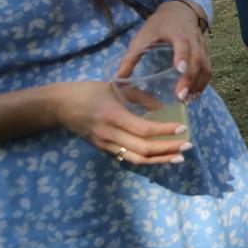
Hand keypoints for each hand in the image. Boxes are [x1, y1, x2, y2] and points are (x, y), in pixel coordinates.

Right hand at [49, 81, 189, 164]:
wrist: (59, 105)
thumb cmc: (89, 91)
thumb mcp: (117, 88)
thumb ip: (141, 98)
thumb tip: (163, 109)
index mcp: (113, 115)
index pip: (144, 129)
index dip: (165, 131)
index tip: (184, 128)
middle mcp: (109, 133)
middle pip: (143, 149)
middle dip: (168, 149)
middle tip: (188, 145)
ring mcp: (105, 144)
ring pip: (136, 159)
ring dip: (160, 160)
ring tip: (179, 157)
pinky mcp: (103, 149)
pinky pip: (127, 158)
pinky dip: (146, 159)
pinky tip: (161, 157)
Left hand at [115, 0, 211, 100]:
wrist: (179, 11)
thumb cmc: (158, 25)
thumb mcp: (142, 37)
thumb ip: (131, 57)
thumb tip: (117, 79)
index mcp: (177, 32)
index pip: (183, 44)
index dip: (182, 56)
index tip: (178, 69)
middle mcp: (194, 38)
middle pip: (197, 59)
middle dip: (190, 78)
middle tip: (180, 96)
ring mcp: (202, 46)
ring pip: (205, 66)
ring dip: (198, 84)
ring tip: (187, 100)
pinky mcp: (206, 53)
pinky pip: (208, 69)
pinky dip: (202, 83)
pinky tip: (194, 95)